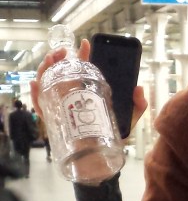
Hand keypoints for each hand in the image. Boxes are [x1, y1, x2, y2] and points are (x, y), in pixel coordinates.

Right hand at [30, 38, 147, 130]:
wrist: (103, 157)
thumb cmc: (115, 134)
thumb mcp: (129, 118)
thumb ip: (137, 104)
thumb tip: (139, 88)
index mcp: (88, 89)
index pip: (84, 67)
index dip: (83, 54)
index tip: (86, 43)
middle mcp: (72, 94)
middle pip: (61, 71)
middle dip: (59, 57)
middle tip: (63, 52)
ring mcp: (61, 105)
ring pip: (47, 83)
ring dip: (45, 69)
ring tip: (50, 61)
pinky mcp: (54, 119)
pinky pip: (40, 105)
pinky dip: (35, 94)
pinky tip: (35, 84)